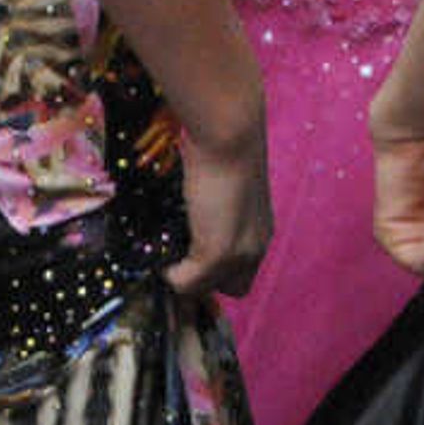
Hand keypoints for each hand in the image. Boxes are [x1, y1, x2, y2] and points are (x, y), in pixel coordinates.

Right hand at [166, 121, 273, 299]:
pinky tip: (163, 252)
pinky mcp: (218, 254)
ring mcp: (239, 254)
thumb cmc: (224, 151)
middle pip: (230, 288)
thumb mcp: (224, 190)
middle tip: (177, 258)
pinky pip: (185, 283)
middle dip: (202, 278)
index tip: (192, 256)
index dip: (218, 271)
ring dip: (183, 276)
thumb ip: (215, 215)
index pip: (243, 274)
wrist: (229, 136)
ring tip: (167, 253)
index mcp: (261, 231)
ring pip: (204, 288)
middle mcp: (256, 247)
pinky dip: (170, 273)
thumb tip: (189, 226)